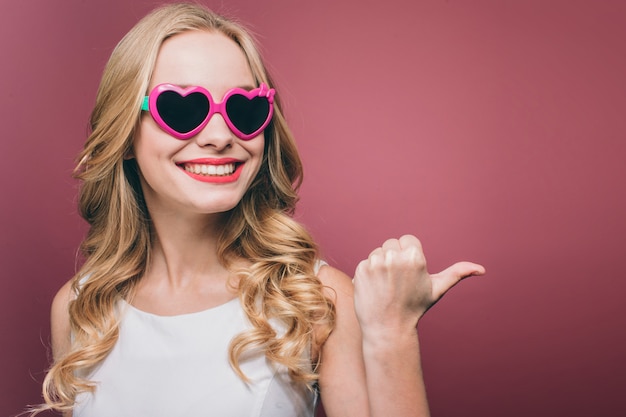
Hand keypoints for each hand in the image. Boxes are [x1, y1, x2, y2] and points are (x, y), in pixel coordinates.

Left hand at [353, 235, 484, 336]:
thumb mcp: (437, 289)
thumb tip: (481, 270)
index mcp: (415, 257)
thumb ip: (457, 274)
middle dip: (394, 257)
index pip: (408, 239)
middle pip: (392, 244)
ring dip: (381, 264)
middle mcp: (395, 257)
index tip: (409, 272)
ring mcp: (376, 263)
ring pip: (378, 252)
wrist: (388, 328)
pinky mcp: (361, 269)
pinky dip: (368, 273)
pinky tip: (375, 288)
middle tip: (398, 280)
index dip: (409, 255)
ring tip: (387, 285)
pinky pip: (365, 262)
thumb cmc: (414, 308)